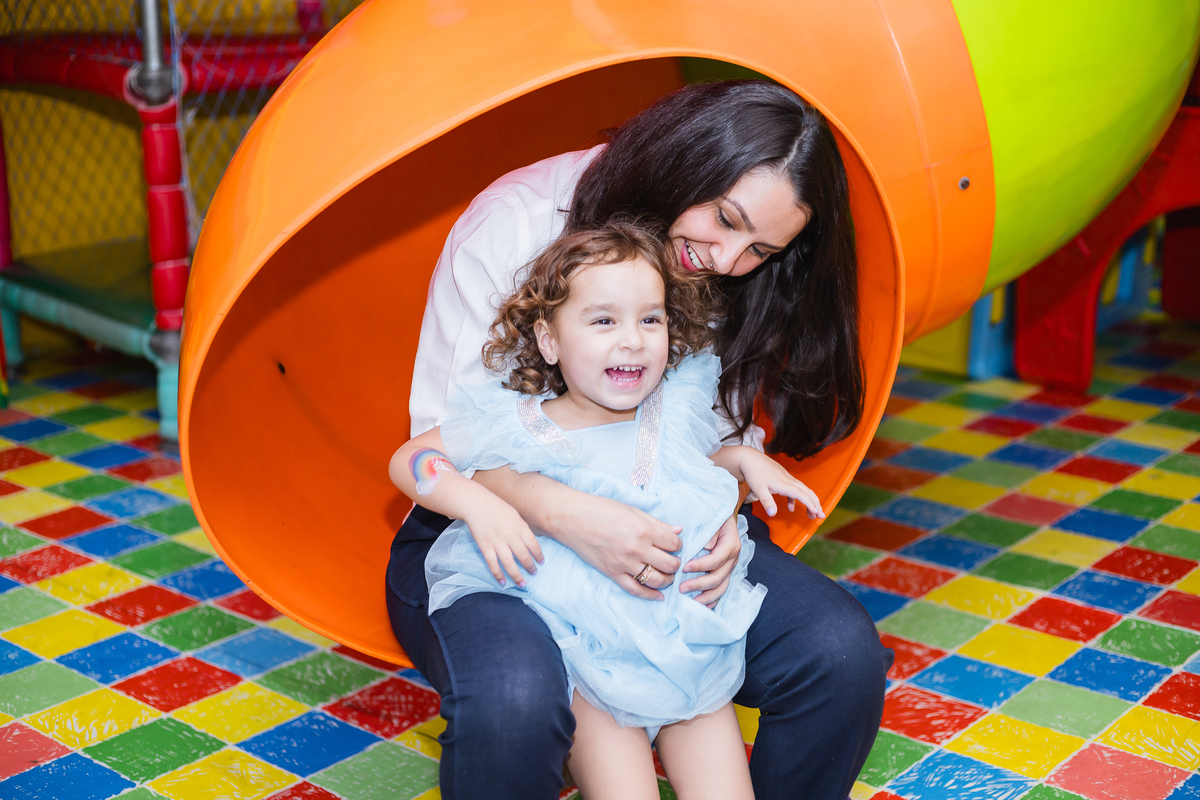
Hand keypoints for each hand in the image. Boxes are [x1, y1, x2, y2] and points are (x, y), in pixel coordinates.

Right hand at [464, 497, 544, 587]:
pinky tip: (503, 582)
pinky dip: (498, 574)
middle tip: (533, 573)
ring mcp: (497, 542)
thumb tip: (529, 542)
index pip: (533, 544)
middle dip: (530, 567)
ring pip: (509, 563)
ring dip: (517, 575)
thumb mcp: (515, 514)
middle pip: (523, 556)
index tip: (541, 562)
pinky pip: (493, 563)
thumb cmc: (497, 507)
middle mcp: (510, 535)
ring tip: (522, 584)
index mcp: (520, 526)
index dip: (538, 555)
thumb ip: (521, 528)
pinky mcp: (485, 546)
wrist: (477, 503)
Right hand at [547, 493, 682, 600]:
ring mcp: (624, 564)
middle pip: (670, 565)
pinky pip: (636, 590)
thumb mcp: (632, 510)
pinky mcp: (612, 573)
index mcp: (643, 530)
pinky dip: (650, 595)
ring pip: (657, 580)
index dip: (678, 544)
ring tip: (667, 575)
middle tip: (672, 560)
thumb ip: (657, 523)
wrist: (572, 518)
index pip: (674, 544)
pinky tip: (659, 596)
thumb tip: (679, 531)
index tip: (673, 544)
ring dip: (667, 579)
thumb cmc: (601, 509)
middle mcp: (637, 549)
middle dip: (676, 563)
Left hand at [681, 513, 740, 605]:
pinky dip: (712, 599)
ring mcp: (730, 568)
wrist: (723, 519)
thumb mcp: (714, 519)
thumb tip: (708, 546)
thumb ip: (711, 531)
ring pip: (721, 587)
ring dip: (706, 596)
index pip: (716, 559)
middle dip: (699, 584)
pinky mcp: (725, 573)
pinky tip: (702, 606)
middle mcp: (732, 559)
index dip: (701, 565)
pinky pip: (721, 590)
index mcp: (731, 544)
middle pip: (718, 577)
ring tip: (691, 602)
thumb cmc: (715, 518)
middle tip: (681, 588)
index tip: (684, 567)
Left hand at [739, 450, 823, 519]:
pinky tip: (791, 508)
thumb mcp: (758, 489)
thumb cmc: (754, 472)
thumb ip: (767, 501)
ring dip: (809, 501)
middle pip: (807, 492)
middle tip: (821, 516)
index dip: (810, 504)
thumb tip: (773, 514)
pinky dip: (796, 499)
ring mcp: (787, 478)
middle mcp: (789, 480)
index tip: (817, 513)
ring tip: (812, 514)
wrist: (749, 458)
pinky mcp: (783, 478)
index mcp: (784, 484)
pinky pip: (794, 489)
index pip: (802, 495)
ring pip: (803, 490)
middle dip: (816, 504)